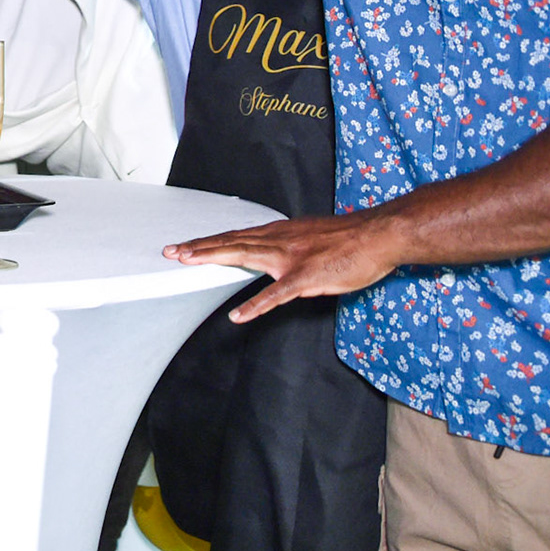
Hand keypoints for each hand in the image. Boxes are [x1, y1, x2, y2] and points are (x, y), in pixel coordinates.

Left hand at [163, 212, 398, 322]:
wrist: (378, 235)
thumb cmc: (350, 241)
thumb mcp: (311, 241)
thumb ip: (289, 251)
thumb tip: (276, 267)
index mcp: (280, 233)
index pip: (236, 237)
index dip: (209, 241)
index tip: (185, 245)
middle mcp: (279, 240)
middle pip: (231, 243)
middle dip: (199, 247)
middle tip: (171, 251)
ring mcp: (291, 258)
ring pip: (244, 256)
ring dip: (214, 259)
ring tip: (188, 263)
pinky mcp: (306, 277)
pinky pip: (277, 294)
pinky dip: (256, 305)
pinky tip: (238, 316)